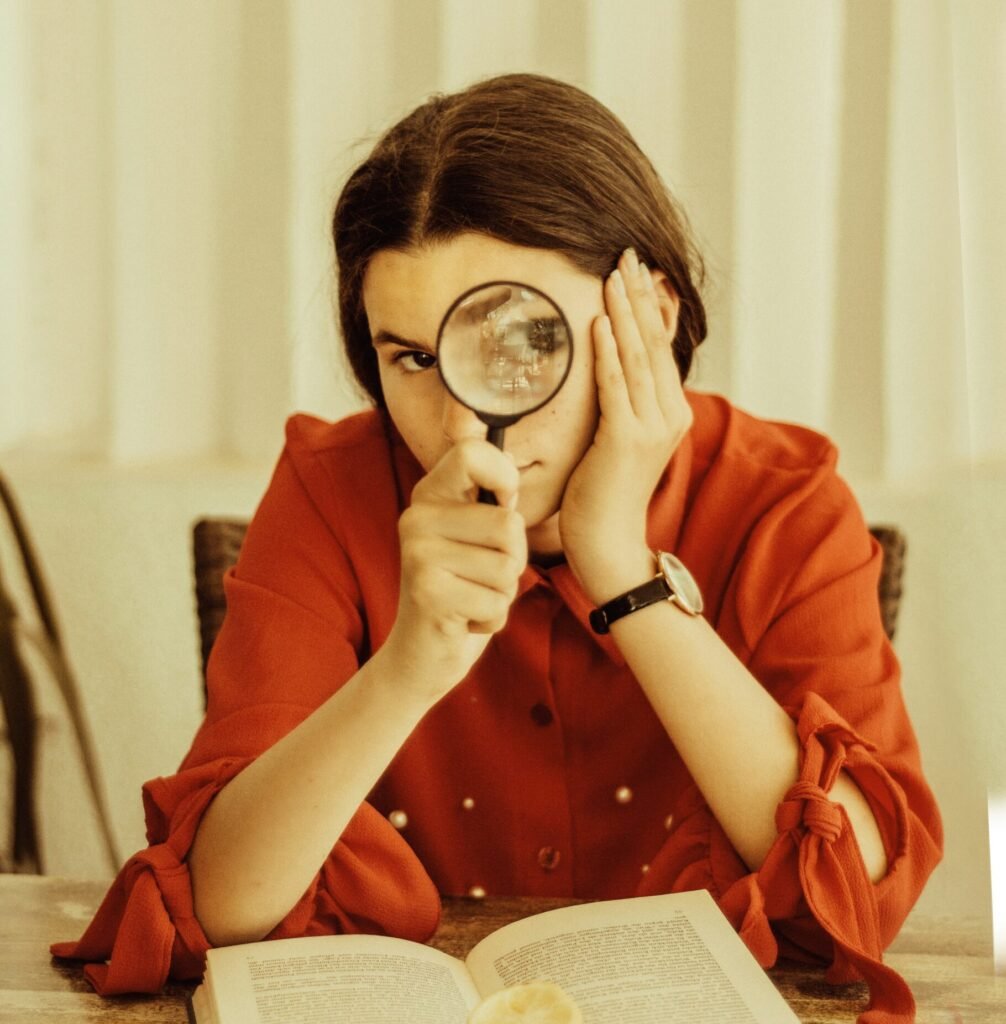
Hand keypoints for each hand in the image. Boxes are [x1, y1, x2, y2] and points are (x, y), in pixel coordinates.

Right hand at [385, 438, 527, 699]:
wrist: (420, 654)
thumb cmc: (462, 588)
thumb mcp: (474, 534)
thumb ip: (488, 495)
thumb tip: (496, 443)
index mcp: (429, 494)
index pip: (473, 453)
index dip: (505, 477)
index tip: (504, 504)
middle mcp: (417, 517)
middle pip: (508, 524)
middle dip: (513, 560)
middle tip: (482, 574)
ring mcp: (418, 554)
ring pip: (508, 566)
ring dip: (503, 592)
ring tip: (472, 596)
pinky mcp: (428, 592)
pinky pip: (498, 601)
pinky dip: (492, 618)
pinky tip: (464, 619)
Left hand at [560, 247, 692, 603]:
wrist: (609, 542)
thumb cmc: (605, 493)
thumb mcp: (622, 440)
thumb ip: (626, 404)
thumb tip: (613, 368)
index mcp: (672, 413)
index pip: (660, 349)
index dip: (648, 308)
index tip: (635, 272)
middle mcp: (670, 415)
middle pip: (654, 344)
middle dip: (638, 297)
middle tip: (626, 255)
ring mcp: (652, 428)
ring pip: (638, 358)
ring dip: (623, 313)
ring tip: (613, 275)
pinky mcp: (627, 440)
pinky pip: (617, 385)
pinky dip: (608, 352)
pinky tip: (599, 322)